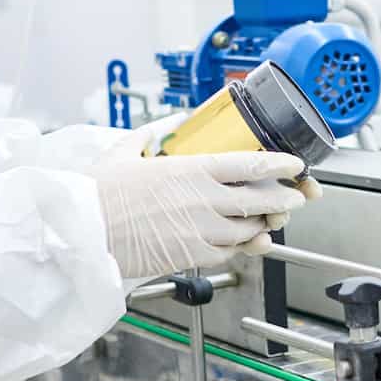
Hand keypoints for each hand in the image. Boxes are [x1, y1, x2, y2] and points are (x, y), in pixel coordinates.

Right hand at [93, 149, 309, 279]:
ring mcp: (200, 229)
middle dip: (285, 199)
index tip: (295, 164)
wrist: (84, 230)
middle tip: (296, 197)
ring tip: (271, 221)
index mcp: (192, 168)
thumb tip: (163, 125)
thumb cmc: (100, 191)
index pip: (250, 162)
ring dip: (264, 225)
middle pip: (260, 198)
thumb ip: (150, 136)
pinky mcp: (191, 255)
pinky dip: (242, 247)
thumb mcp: (126, 151)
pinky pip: (229, 252)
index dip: (280, 164)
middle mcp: (203, 199)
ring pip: (249, 229)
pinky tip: (246, 243)